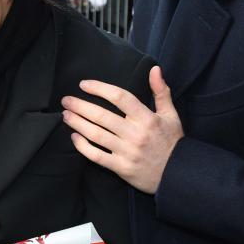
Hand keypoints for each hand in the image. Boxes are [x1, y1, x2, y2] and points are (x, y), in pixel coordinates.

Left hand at [62, 66, 183, 193]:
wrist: (178, 175)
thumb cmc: (172, 142)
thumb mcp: (171, 115)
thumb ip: (161, 91)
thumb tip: (154, 69)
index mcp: (147, 118)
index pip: (120, 97)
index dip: (99, 88)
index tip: (83, 84)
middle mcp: (135, 134)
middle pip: (102, 116)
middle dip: (80, 106)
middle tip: (66, 100)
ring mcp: (127, 152)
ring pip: (96, 135)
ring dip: (77, 123)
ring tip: (66, 115)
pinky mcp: (121, 168)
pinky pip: (97, 156)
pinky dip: (83, 146)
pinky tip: (74, 137)